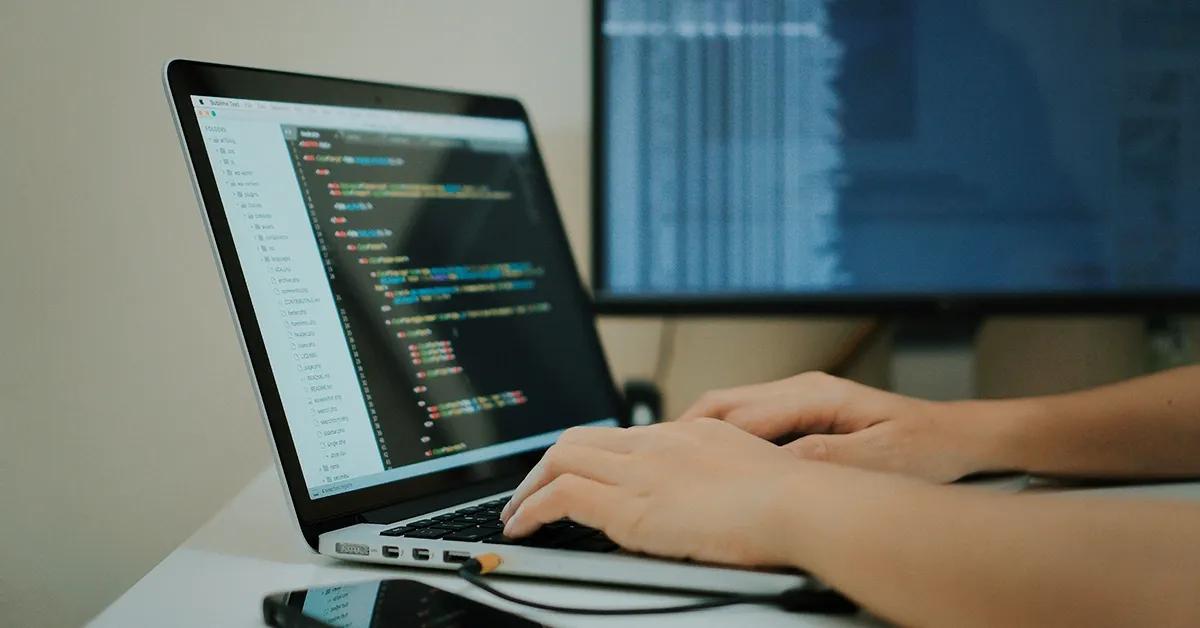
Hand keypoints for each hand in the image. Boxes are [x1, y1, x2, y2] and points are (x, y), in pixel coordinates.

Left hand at [498, 419, 842, 566]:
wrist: (801, 504)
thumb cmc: (795, 500)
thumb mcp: (756, 473)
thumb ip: (727, 478)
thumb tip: (720, 498)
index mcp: (689, 434)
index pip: (622, 436)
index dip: (589, 456)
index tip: (576, 475)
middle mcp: (659, 443)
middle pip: (581, 438)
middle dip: (547, 465)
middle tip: (531, 492)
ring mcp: (643, 470)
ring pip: (562, 459)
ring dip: (530, 488)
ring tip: (516, 514)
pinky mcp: (632, 504)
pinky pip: (562, 495)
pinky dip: (534, 508)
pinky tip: (525, 527)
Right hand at [677, 372, 1006, 481]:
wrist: (962, 439)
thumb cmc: (927, 447)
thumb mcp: (874, 458)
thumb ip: (822, 458)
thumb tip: (773, 462)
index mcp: (814, 394)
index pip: (740, 415)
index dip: (703, 440)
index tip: (674, 460)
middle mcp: (803, 388)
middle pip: (725, 401)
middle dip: (686, 428)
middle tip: (655, 457)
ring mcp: (803, 398)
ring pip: (734, 408)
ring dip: (703, 433)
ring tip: (676, 461)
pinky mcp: (808, 413)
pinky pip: (752, 421)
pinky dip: (726, 438)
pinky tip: (718, 463)